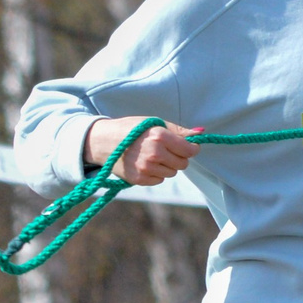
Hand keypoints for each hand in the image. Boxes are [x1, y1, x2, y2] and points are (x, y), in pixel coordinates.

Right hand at [85, 117, 199, 185]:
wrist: (102, 141)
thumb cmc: (130, 129)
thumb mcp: (153, 123)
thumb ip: (178, 131)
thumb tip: (200, 133)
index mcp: (159, 136)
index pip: (189, 150)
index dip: (191, 148)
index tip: (186, 146)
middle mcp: (154, 154)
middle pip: (183, 164)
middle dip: (178, 157)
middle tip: (165, 150)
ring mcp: (146, 168)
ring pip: (172, 173)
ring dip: (166, 166)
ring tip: (152, 156)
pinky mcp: (139, 180)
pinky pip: (159, 180)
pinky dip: (155, 173)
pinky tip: (144, 163)